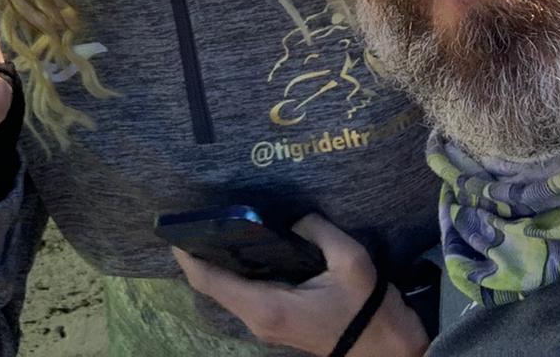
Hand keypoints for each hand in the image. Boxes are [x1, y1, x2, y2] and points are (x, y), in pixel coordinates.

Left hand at [175, 214, 429, 356]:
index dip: (188, 256)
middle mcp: (257, 320)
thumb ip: (316, 229)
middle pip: (213, 286)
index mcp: (268, 306)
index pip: (211, 282)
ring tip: (215, 224)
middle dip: (199, 252)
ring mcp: (264, 325)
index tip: (175, 228)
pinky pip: (241, 295)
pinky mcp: (273, 323)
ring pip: (226, 291)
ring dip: (216, 262)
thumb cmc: (366, 306)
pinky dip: (233, 272)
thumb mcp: (349, 260)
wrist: (384, 347)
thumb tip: (293, 219)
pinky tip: (240, 245)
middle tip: (197, 215)